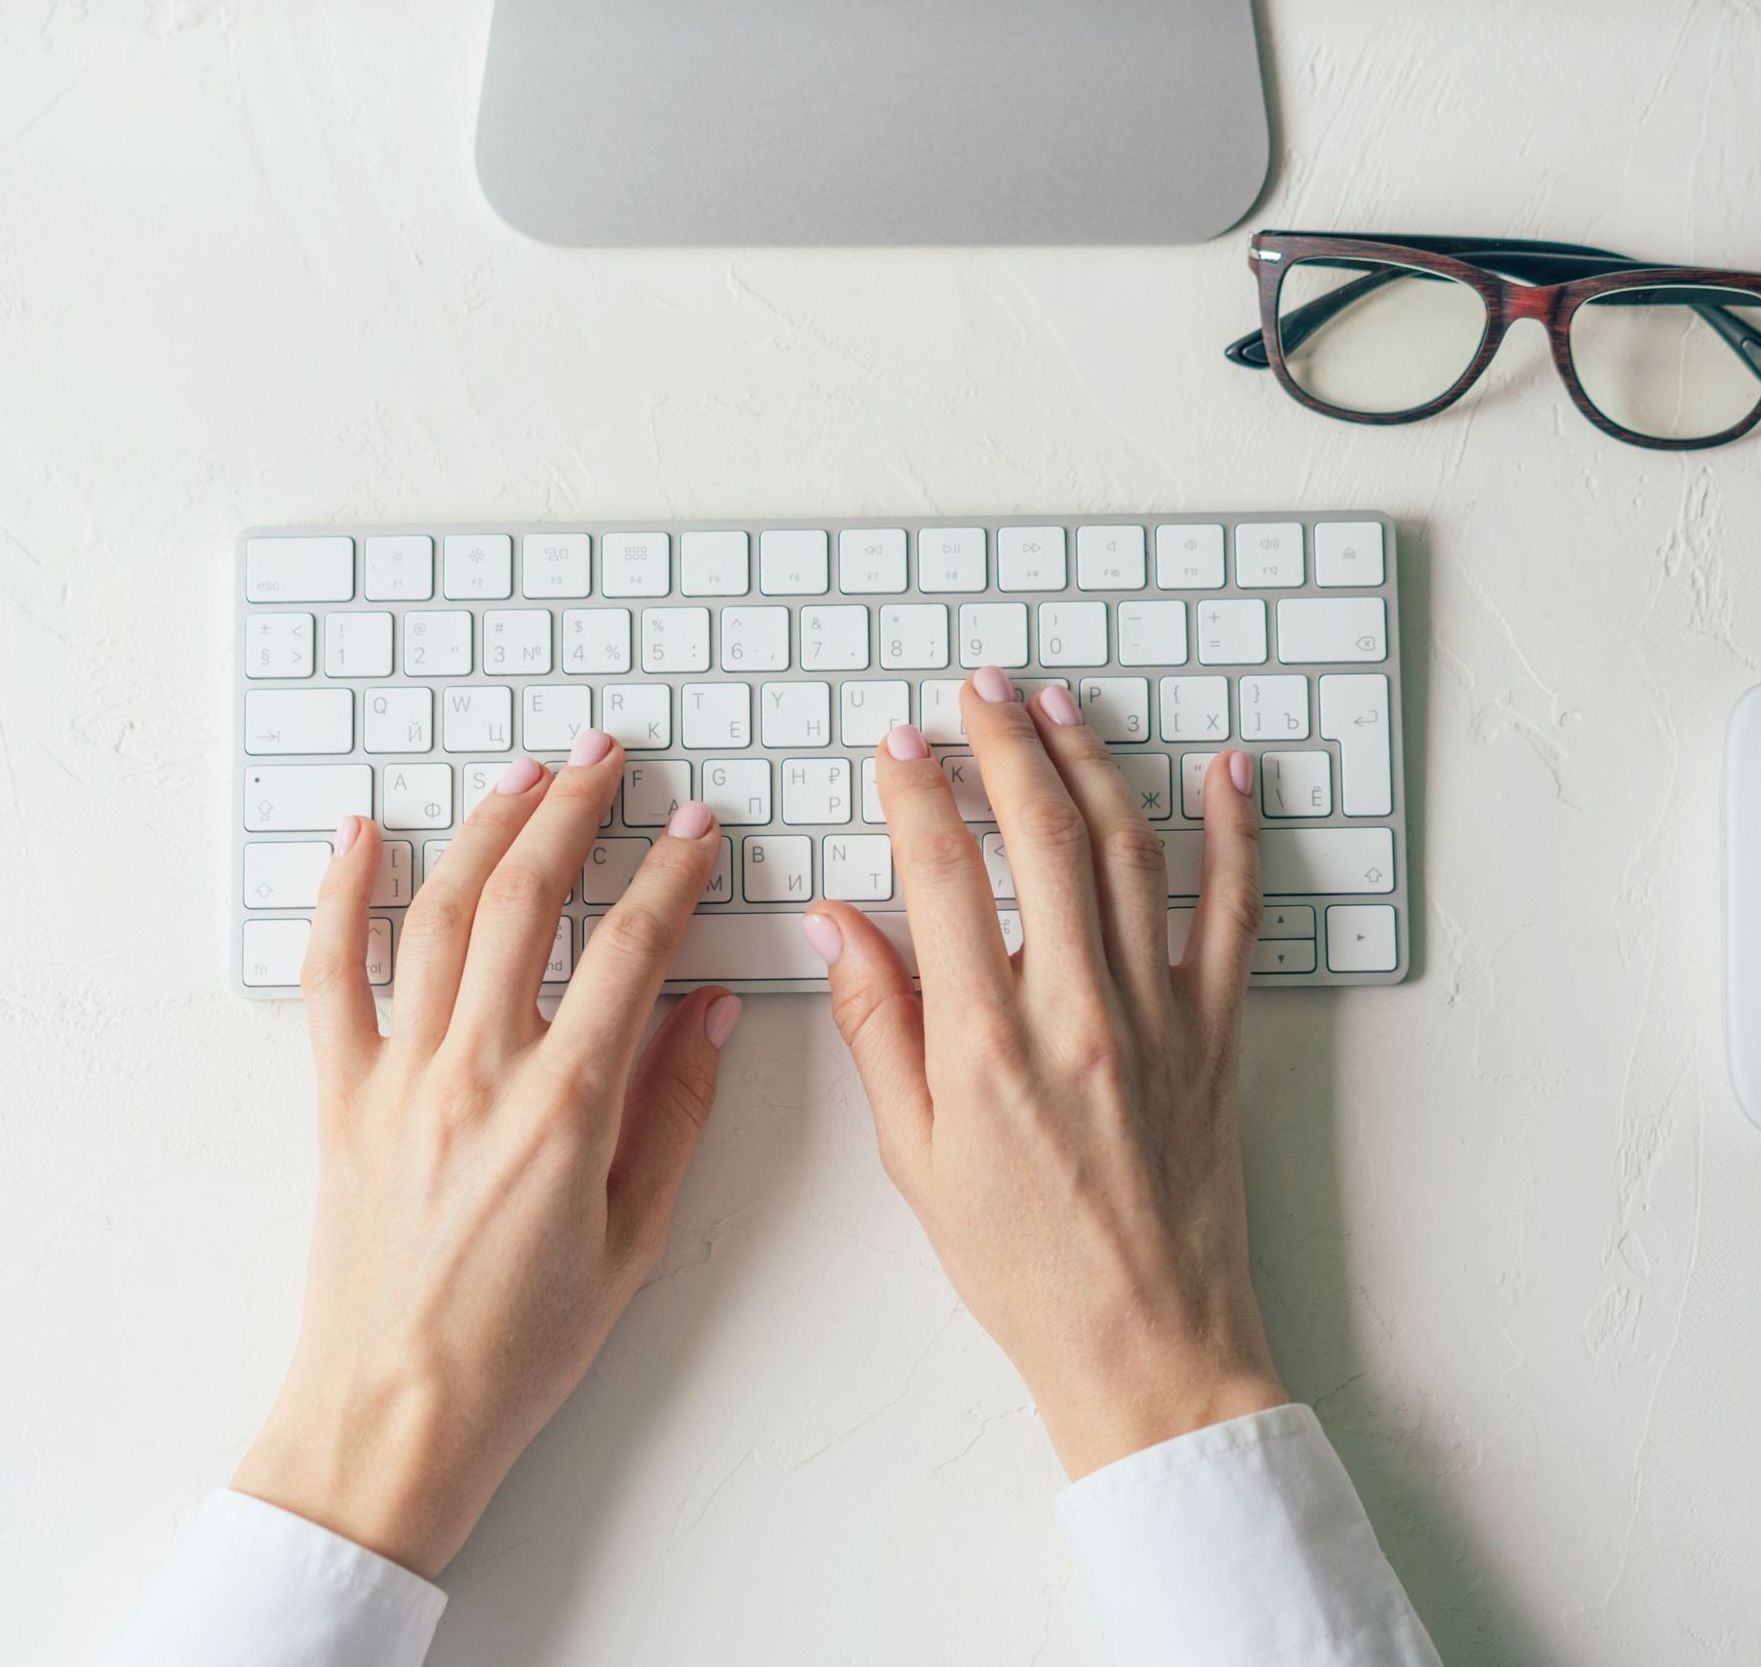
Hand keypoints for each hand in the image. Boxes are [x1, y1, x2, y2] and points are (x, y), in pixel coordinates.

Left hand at [233, 736, 741, 1576]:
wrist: (395, 1416)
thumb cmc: (522, 1344)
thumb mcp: (634, 1235)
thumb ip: (676, 1112)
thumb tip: (712, 1012)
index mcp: (564, 1109)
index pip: (631, 953)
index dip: (671, 878)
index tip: (697, 831)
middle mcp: (476, 1074)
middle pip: (528, 904)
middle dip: (576, 814)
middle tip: (610, 760)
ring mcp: (398, 1078)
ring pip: (439, 916)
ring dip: (485, 830)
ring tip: (524, 773)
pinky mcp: (340, 1097)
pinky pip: (332, 978)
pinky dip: (339, 897)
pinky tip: (358, 835)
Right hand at [805, 670, 1287, 1479]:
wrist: (1147, 1340)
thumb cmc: (1022, 1263)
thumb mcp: (915, 1155)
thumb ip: (876, 1028)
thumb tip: (837, 926)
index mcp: (988, 1043)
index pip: (943, 875)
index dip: (916, 793)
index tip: (899, 747)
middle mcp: (1078, 1009)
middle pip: (1042, 838)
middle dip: (1004, 745)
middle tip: (978, 690)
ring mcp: (1160, 1014)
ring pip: (1131, 852)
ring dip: (1093, 765)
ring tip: (1061, 707)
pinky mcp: (1217, 1032)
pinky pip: (1234, 913)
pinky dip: (1234, 835)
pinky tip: (1228, 774)